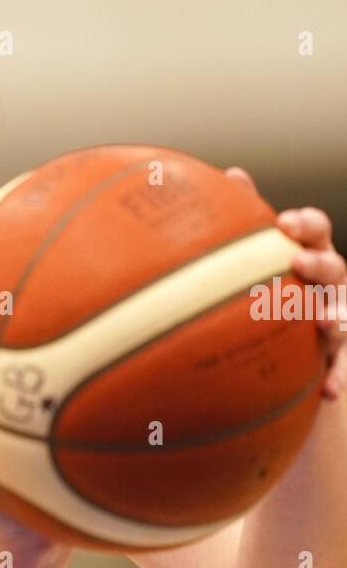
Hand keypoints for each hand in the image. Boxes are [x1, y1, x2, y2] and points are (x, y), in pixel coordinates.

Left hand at [225, 165, 346, 399]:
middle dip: (319, 264)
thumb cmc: (275, 286)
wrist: (293, 344)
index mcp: (310, 254)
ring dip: (336, 319)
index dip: (306, 225)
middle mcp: (330, 284)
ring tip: (322, 324)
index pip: (316, 231)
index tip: (285, 223)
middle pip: (334, 268)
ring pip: (345, 317)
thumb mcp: (262, 255)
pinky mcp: (339, 356)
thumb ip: (249, 220)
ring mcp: (338, 318)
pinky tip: (329, 392)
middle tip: (298, 262)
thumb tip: (231, 174)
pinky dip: (339, 378)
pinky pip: (343, 368)